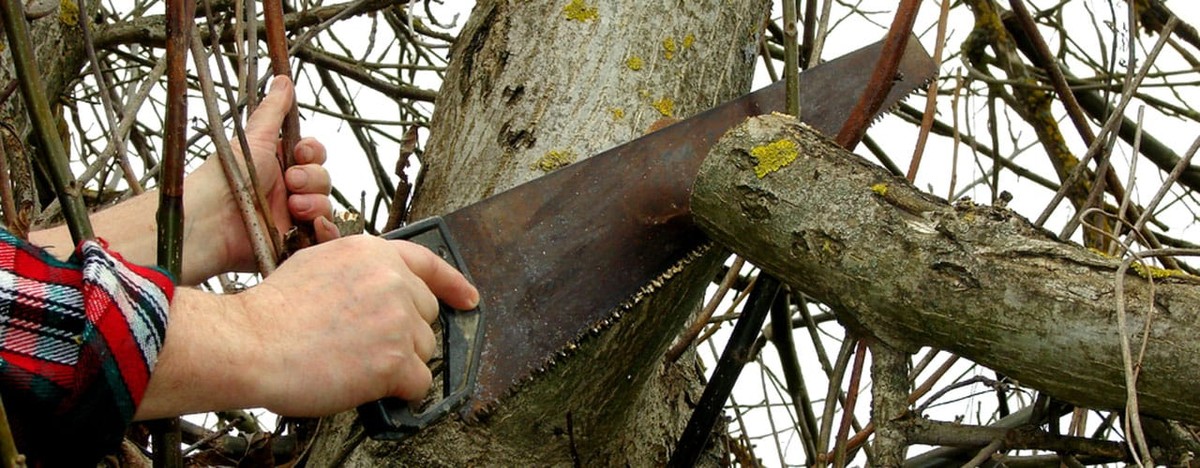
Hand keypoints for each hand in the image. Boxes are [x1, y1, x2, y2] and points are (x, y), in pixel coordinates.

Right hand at [134, 235, 479, 418]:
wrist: (251, 342)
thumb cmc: (273, 312)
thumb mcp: (317, 264)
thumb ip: (358, 271)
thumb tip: (378, 288)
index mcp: (374, 253)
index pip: (429, 264)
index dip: (453, 284)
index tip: (469, 299)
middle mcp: (392, 281)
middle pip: (426, 315)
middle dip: (404, 333)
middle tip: (366, 345)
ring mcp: (397, 320)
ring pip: (423, 351)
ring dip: (398, 363)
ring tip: (355, 364)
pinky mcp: (395, 359)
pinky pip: (418, 384)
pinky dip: (399, 392)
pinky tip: (370, 387)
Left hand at [187, 75, 338, 278]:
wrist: (211, 222)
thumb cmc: (226, 178)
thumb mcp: (254, 140)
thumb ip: (273, 112)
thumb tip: (284, 78)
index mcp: (277, 167)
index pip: (314, 157)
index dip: (312, 154)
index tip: (300, 154)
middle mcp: (286, 192)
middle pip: (324, 181)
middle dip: (313, 179)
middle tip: (291, 182)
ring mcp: (291, 220)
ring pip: (326, 208)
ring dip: (316, 204)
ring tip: (293, 208)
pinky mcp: (293, 246)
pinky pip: (324, 238)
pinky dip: (326, 231)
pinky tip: (313, 227)